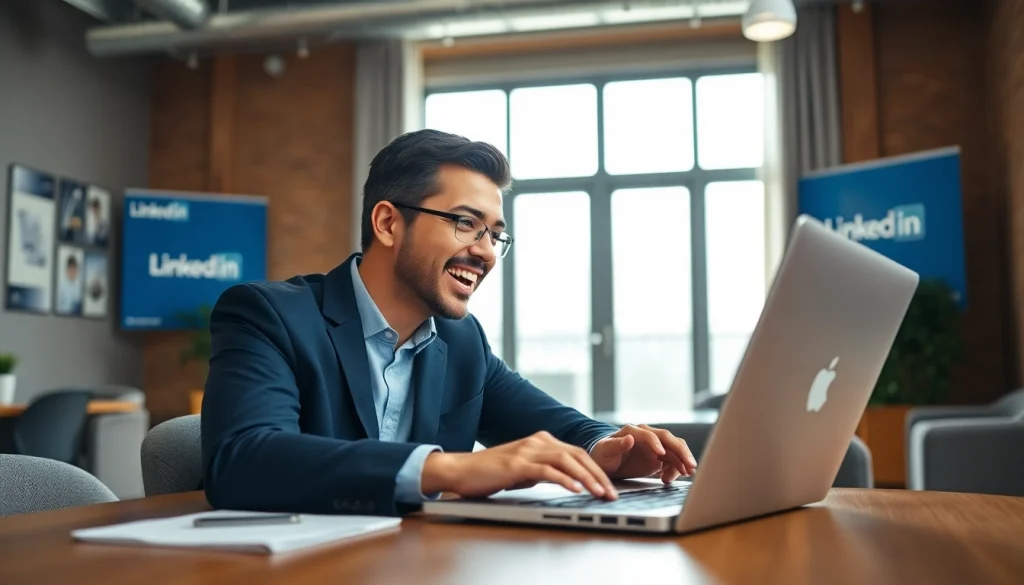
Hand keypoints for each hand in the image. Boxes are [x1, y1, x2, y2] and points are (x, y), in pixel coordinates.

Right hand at [422, 431, 618, 499]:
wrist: (460, 470)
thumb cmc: (489, 472)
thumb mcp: (523, 469)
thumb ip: (542, 470)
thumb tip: (563, 480)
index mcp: (540, 440)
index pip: (577, 453)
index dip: (595, 469)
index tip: (608, 487)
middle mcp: (536, 441)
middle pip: (577, 454)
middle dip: (598, 475)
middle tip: (611, 493)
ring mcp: (527, 451)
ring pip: (566, 460)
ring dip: (586, 478)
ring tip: (599, 493)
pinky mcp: (517, 464)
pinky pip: (546, 470)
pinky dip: (564, 479)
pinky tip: (575, 489)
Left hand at [589, 424, 697, 483]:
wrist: (606, 462)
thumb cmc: (603, 454)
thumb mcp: (605, 451)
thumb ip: (616, 445)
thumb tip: (629, 438)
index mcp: (634, 431)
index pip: (649, 435)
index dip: (656, 444)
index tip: (661, 455)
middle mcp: (647, 435)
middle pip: (669, 439)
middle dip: (681, 451)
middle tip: (689, 465)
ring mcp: (655, 446)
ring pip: (675, 449)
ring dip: (683, 460)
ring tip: (685, 474)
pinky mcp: (659, 457)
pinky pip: (673, 460)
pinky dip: (677, 468)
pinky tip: (672, 479)